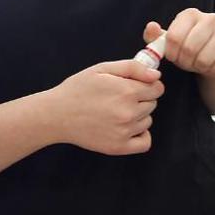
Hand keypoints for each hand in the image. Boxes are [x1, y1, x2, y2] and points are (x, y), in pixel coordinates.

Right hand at [47, 60, 162, 155]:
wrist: (56, 114)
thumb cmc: (77, 89)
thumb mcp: (102, 69)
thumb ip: (133, 68)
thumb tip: (156, 75)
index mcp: (127, 91)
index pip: (157, 88)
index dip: (148, 84)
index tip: (136, 85)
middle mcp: (129, 112)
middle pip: (153, 103)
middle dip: (142, 98)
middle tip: (120, 97)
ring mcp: (125, 132)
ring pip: (148, 120)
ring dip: (138, 115)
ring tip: (116, 111)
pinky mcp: (119, 147)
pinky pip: (145, 142)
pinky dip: (141, 135)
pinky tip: (127, 128)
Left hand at [144, 8, 214, 78]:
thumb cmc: (192, 51)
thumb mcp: (171, 45)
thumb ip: (156, 38)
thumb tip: (151, 27)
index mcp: (190, 14)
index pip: (174, 37)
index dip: (171, 53)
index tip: (174, 57)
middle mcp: (210, 18)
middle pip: (189, 48)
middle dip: (185, 62)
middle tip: (187, 63)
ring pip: (204, 59)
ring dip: (199, 68)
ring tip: (199, 64)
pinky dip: (213, 72)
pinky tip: (212, 67)